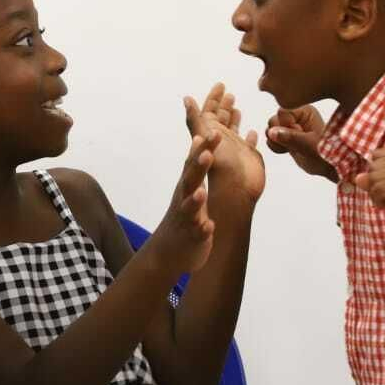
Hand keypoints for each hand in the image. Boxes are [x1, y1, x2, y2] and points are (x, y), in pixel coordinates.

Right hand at [150, 130, 217, 275]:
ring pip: (189, 208)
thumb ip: (195, 165)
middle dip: (198, 167)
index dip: (204, 149)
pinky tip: (208, 226)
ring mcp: (187, 219)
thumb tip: (199, 138)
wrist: (168, 252)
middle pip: (190, 180)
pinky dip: (202, 230)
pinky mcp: (192, 238)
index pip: (195, 163)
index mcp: (188, 186)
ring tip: (201, 192)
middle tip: (207, 153)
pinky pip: (197, 234)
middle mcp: (184, 199)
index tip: (216, 132)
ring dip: (195, 200)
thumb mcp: (190, 187)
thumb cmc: (184, 215)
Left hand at [185, 84, 264, 202]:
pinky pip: (248, 144)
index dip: (214, 98)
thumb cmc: (218, 167)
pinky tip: (253, 132)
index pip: (210, 111)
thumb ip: (195, 119)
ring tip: (236, 108)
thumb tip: (186, 99)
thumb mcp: (203, 139)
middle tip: (228, 92)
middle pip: (221, 118)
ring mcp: (234, 149)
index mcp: (209, 133)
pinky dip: (250, 138)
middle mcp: (221, 140)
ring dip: (234, 118)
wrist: (234, 193)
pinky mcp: (247, 158)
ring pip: (233, 130)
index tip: (220, 85)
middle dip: (224, 105)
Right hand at [265, 106, 336, 180]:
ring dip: (276, 141)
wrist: (327, 166)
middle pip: (274, 119)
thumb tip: (271, 131)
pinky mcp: (285, 135)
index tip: (298, 135)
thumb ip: (290, 137)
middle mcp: (297, 116)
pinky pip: (270, 137)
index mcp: (306, 111)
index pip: (283, 112)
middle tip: (294, 144)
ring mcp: (290, 126)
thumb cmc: (324, 155)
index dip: (285, 125)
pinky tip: (287, 150)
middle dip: (279, 135)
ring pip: (270, 128)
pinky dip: (275, 146)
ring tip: (290, 148)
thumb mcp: (309, 146)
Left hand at [352, 150, 384, 246]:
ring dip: (374, 194)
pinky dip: (378, 200)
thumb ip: (375, 181)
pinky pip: (380, 188)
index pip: (376, 155)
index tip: (382, 186)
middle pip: (373, 166)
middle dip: (372, 184)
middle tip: (383, 198)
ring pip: (374, 177)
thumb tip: (358, 178)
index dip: (374, 171)